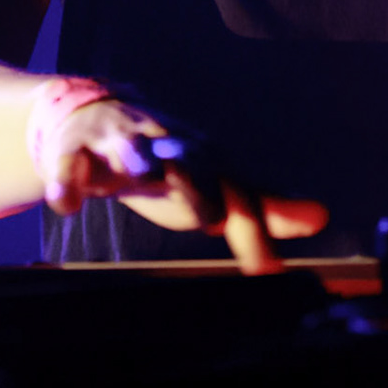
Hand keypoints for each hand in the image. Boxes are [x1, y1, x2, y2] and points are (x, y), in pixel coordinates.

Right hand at [33, 94, 327, 272]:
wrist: (97, 118)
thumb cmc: (167, 162)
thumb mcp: (214, 182)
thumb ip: (262, 204)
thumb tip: (320, 217)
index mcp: (205, 156)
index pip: (237, 190)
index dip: (255, 227)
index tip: (269, 270)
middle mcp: (167, 143)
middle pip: (189, 158)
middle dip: (200, 181)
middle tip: (214, 216)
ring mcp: (120, 143)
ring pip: (130, 146)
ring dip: (137, 157)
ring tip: (142, 174)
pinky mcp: (75, 150)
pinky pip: (68, 164)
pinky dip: (67, 182)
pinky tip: (68, 205)